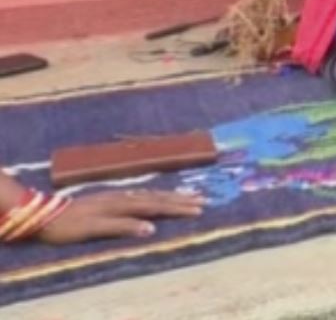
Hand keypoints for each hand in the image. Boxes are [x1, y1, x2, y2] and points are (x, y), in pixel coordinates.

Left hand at [37, 189, 203, 243]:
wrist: (44, 214)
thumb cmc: (69, 226)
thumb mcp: (94, 228)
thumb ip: (123, 227)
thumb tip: (151, 229)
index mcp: (122, 204)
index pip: (156, 206)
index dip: (177, 208)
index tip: (198, 209)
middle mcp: (122, 197)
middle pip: (156, 197)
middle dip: (180, 199)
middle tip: (202, 199)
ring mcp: (116, 195)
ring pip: (150, 194)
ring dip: (170, 195)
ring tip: (187, 195)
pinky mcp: (110, 197)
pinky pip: (140, 194)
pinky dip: (155, 195)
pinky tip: (156, 196)